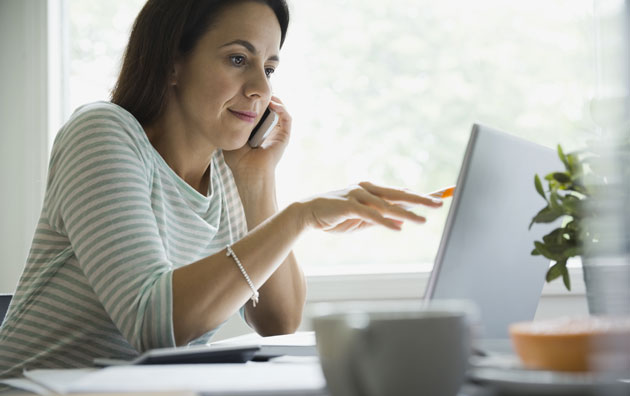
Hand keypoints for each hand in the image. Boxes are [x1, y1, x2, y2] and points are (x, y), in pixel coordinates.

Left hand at [223, 96, 290, 178]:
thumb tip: (228, 108)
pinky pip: (287, 118)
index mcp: (256, 131)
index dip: (255, 100)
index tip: (248, 90)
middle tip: (259, 88)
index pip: (258, 111)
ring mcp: (277, 133)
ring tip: (266, 94)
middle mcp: (268, 131)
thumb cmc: (238, 160)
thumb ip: (232, 124)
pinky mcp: (284, 136)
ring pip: (280, 110)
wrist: (250, 173)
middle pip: (270, 108)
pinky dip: (282, 109)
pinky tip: (273, 104)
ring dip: (275, 100)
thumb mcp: (231, 137)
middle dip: (265, 97)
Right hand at [300, 182, 442, 231]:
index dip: (419, 196)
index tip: (437, 197)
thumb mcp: (362, 219)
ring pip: (387, 205)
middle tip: (439, 203)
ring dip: (406, 214)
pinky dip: (384, 222)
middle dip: (420, 199)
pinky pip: (370, 215)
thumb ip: (380, 218)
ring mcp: (357, 196)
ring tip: (423, 221)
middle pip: (399, 194)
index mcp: (371, 190)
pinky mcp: (348, 205)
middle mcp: (367, 189)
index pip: (400, 193)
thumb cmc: (335, 216)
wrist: (308, 213)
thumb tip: (401, 222)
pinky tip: (398, 228)